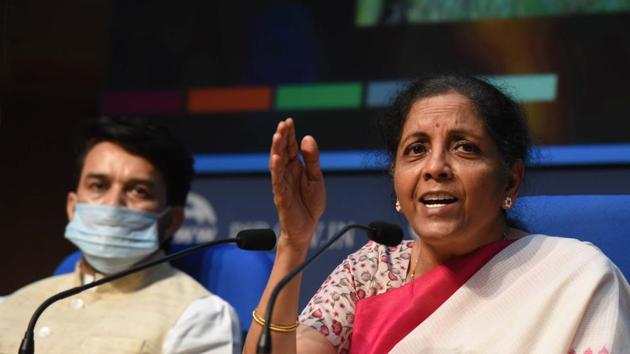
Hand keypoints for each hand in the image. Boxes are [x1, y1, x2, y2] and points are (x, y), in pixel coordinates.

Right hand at [269, 118, 325, 250]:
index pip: (290, 147)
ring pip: (277, 164)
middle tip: (282, 124)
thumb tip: (307, 137)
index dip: (289, 134)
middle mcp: (286, 173)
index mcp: (295, 167)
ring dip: (276, 149)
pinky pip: (277, 181)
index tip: (288, 120)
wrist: (307, 228)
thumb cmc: (310, 203)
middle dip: (281, 137)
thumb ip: (312, 159)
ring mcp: (282, 184)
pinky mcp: (282, 197)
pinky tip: (276, 159)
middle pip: (282, 152)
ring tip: (277, 136)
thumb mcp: (316, 178)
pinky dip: (276, 170)